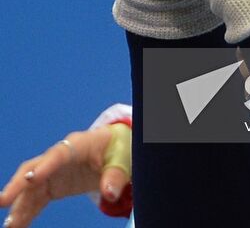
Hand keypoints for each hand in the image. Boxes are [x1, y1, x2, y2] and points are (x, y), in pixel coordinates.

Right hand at [0, 125, 130, 226]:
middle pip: (34, 168)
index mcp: (78, 144)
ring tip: (9, 225)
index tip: (30, 179)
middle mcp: (60, 156)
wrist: (116, 148)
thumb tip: (109, 193)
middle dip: (18, 184)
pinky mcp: (53, 184)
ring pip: (31, 188)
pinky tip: (16, 226)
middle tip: (3, 201)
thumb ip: (116, 175)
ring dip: (19, 205)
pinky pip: (36, 199)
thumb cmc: (119, 148)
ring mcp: (54, 171)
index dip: (44, 166)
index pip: (58, 154)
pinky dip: (26, 212)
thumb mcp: (124, 158)